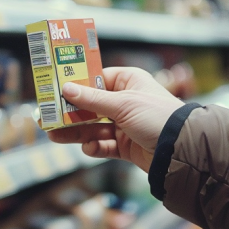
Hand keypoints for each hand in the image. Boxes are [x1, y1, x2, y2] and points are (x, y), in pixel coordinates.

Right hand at [47, 67, 184, 171]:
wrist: (181, 149)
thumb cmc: (157, 116)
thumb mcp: (123, 104)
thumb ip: (92, 99)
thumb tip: (66, 88)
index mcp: (129, 82)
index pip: (97, 79)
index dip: (76, 84)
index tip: (55, 89)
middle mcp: (126, 102)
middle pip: (91, 106)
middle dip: (71, 113)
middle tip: (47, 117)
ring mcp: (126, 125)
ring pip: (94, 127)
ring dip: (75, 132)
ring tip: (54, 136)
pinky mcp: (127, 146)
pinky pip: (104, 146)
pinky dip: (95, 147)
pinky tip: (88, 148)